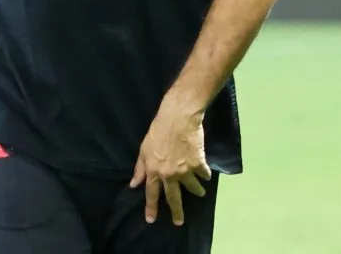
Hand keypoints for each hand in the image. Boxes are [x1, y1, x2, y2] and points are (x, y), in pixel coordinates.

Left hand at [129, 95, 210, 226]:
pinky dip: (205, 175)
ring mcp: (185, 171)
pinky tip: (206, 175)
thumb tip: (134, 185)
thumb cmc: (158, 130)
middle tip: (179, 222)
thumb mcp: (143, 149)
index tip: (151, 220)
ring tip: (200, 193)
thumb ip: (140, 169)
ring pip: (192, 188)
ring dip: (197, 191)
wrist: (178, 118)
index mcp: (153, 171)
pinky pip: (204, 174)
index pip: (151, 194)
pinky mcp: (198, 164)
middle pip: (173, 198)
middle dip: (177, 212)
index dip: (151, 208)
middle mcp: (169, 175)